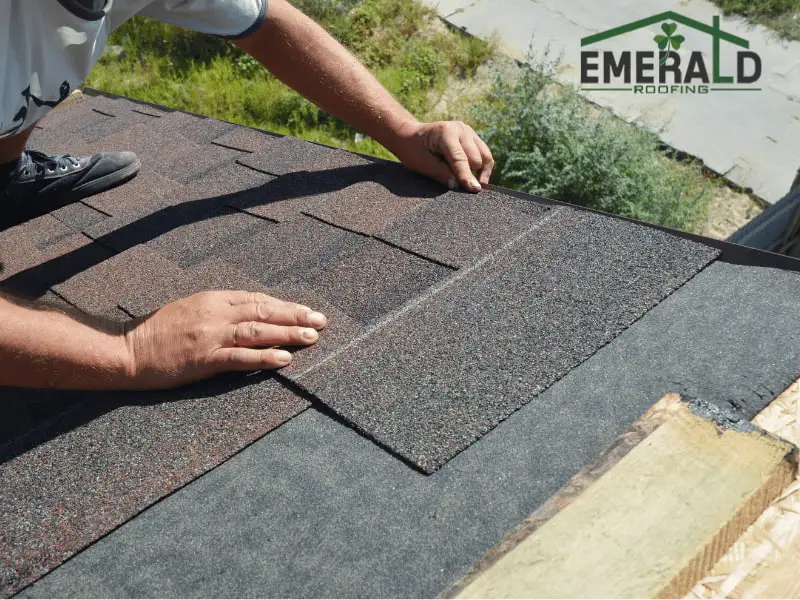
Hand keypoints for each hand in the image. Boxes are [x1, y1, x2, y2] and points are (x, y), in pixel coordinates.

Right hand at [122, 291, 326, 389]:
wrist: (127, 350)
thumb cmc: (158, 331)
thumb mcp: (191, 308)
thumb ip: (220, 309)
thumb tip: (251, 313)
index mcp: (213, 299)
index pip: (256, 299)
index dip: (284, 305)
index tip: (306, 310)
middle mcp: (215, 314)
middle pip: (263, 312)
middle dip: (295, 316)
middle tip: (321, 321)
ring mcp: (211, 336)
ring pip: (258, 332)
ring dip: (288, 334)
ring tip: (312, 337)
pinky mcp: (204, 359)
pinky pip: (240, 358)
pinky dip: (265, 358)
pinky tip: (285, 359)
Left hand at [393, 120, 493, 192]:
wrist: (411, 136)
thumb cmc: (413, 150)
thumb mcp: (422, 164)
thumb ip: (442, 174)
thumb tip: (459, 185)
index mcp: (446, 133)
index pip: (460, 159)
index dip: (467, 176)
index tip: (475, 189)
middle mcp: (461, 129)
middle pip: (476, 159)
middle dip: (469, 174)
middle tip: (456, 182)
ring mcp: (468, 131)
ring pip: (485, 157)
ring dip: (478, 171)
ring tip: (468, 181)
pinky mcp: (472, 136)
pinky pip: (485, 154)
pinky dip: (481, 166)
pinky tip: (474, 176)